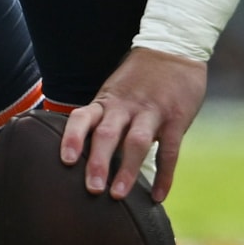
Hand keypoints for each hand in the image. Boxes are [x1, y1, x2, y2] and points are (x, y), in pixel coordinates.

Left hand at [63, 47, 207, 202]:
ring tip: (118, 196)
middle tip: (92, 189)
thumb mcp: (114, 93)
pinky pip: (169, 150)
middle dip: (98, 162)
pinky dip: (164, 175)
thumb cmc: (138, 80)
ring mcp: (152, 111)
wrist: (175, 48)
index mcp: (106, 101)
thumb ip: (102, 120)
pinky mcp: (176, 118)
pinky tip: (157, 196)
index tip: (67, 161)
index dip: (73, 138)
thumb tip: (79, 159)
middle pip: (108, 134)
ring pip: (136, 141)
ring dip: (127, 170)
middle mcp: (125, 107)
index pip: (83, 118)